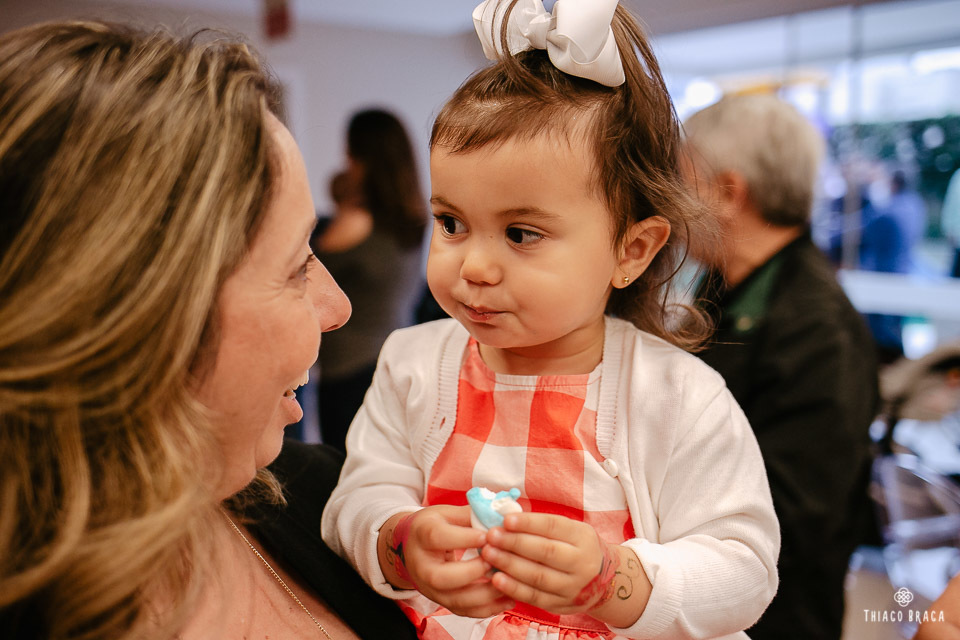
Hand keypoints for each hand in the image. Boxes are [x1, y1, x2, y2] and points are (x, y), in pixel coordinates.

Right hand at [379, 505, 514, 617]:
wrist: (411, 547)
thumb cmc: (433, 526)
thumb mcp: (447, 513)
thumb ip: (472, 514)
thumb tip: (500, 516)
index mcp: (422, 535)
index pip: (438, 538)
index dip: (465, 538)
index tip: (489, 536)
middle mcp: (422, 566)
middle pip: (441, 577)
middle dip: (472, 571)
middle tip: (495, 561)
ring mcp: (430, 588)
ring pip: (455, 600)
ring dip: (485, 595)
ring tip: (508, 583)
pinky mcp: (441, 601)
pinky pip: (464, 611)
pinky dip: (487, 608)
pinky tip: (506, 599)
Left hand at [481, 512, 618, 614]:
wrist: (603, 581)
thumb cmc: (576, 547)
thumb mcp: (570, 530)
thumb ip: (542, 525)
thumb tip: (505, 516)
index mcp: (582, 536)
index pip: (553, 526)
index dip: (528, 523)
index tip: (505, 519)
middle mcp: (581, 562)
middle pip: (545, 551)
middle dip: (514, 543)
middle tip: (491, 536)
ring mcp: (573, 586)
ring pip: (538, 576)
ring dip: (510, 565)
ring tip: (488, 554)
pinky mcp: (562, 605)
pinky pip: (535, 597)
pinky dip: (514, 588)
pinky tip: (496, 579)